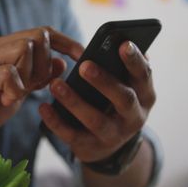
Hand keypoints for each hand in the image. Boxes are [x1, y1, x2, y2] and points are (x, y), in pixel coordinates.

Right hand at [0, 27, 83, 157]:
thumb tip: (61, 63)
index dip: (65, 41)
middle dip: (46, 64)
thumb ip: (36, 78)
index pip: (40, 32)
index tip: (82, 55)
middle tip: (34, 88)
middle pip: (37, 37)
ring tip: (15, 95)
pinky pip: (9, 72)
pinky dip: (15, 89)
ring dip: (30, 76)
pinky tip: (6, 101)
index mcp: (1, 49)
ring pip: (24, 49)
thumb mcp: (15, 93)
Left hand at [39, 41, 154, 161]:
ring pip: (95, 120)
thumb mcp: (126, 86)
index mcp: (144, 95)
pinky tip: (43, 107)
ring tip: (55, 84)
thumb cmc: (115, 101)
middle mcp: (134, 117)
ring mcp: (114, 136)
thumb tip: (121, 39)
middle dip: (104, 82)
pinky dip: (56, 122)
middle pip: (123, 99)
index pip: (144, 75)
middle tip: (84, 66)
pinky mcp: (91, 148)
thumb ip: (123, 66)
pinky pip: (72, 135)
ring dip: (75, 102)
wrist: (109, 146)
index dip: (135, 60)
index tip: (123, 44)